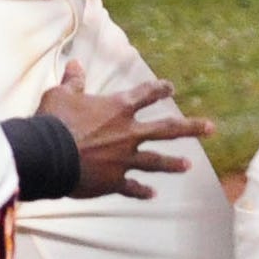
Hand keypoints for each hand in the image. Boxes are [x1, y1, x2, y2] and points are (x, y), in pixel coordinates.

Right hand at [36, 63, 214, 200]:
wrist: (47, 155)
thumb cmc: (53, 121)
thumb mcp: (61, 94)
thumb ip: (73, 81)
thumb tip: (75, 64)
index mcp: (118, 108)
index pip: (146, 94)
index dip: (160, 89)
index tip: (171, 88)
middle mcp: (128, 133)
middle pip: (167, 129)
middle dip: (191, 128)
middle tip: (211, 128)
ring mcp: (124, 159)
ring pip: (156, 161)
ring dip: (173, 163)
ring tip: (189, 165)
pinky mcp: (114, 181)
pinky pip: (132, 187)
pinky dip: (141, 191)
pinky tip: (153, 194)